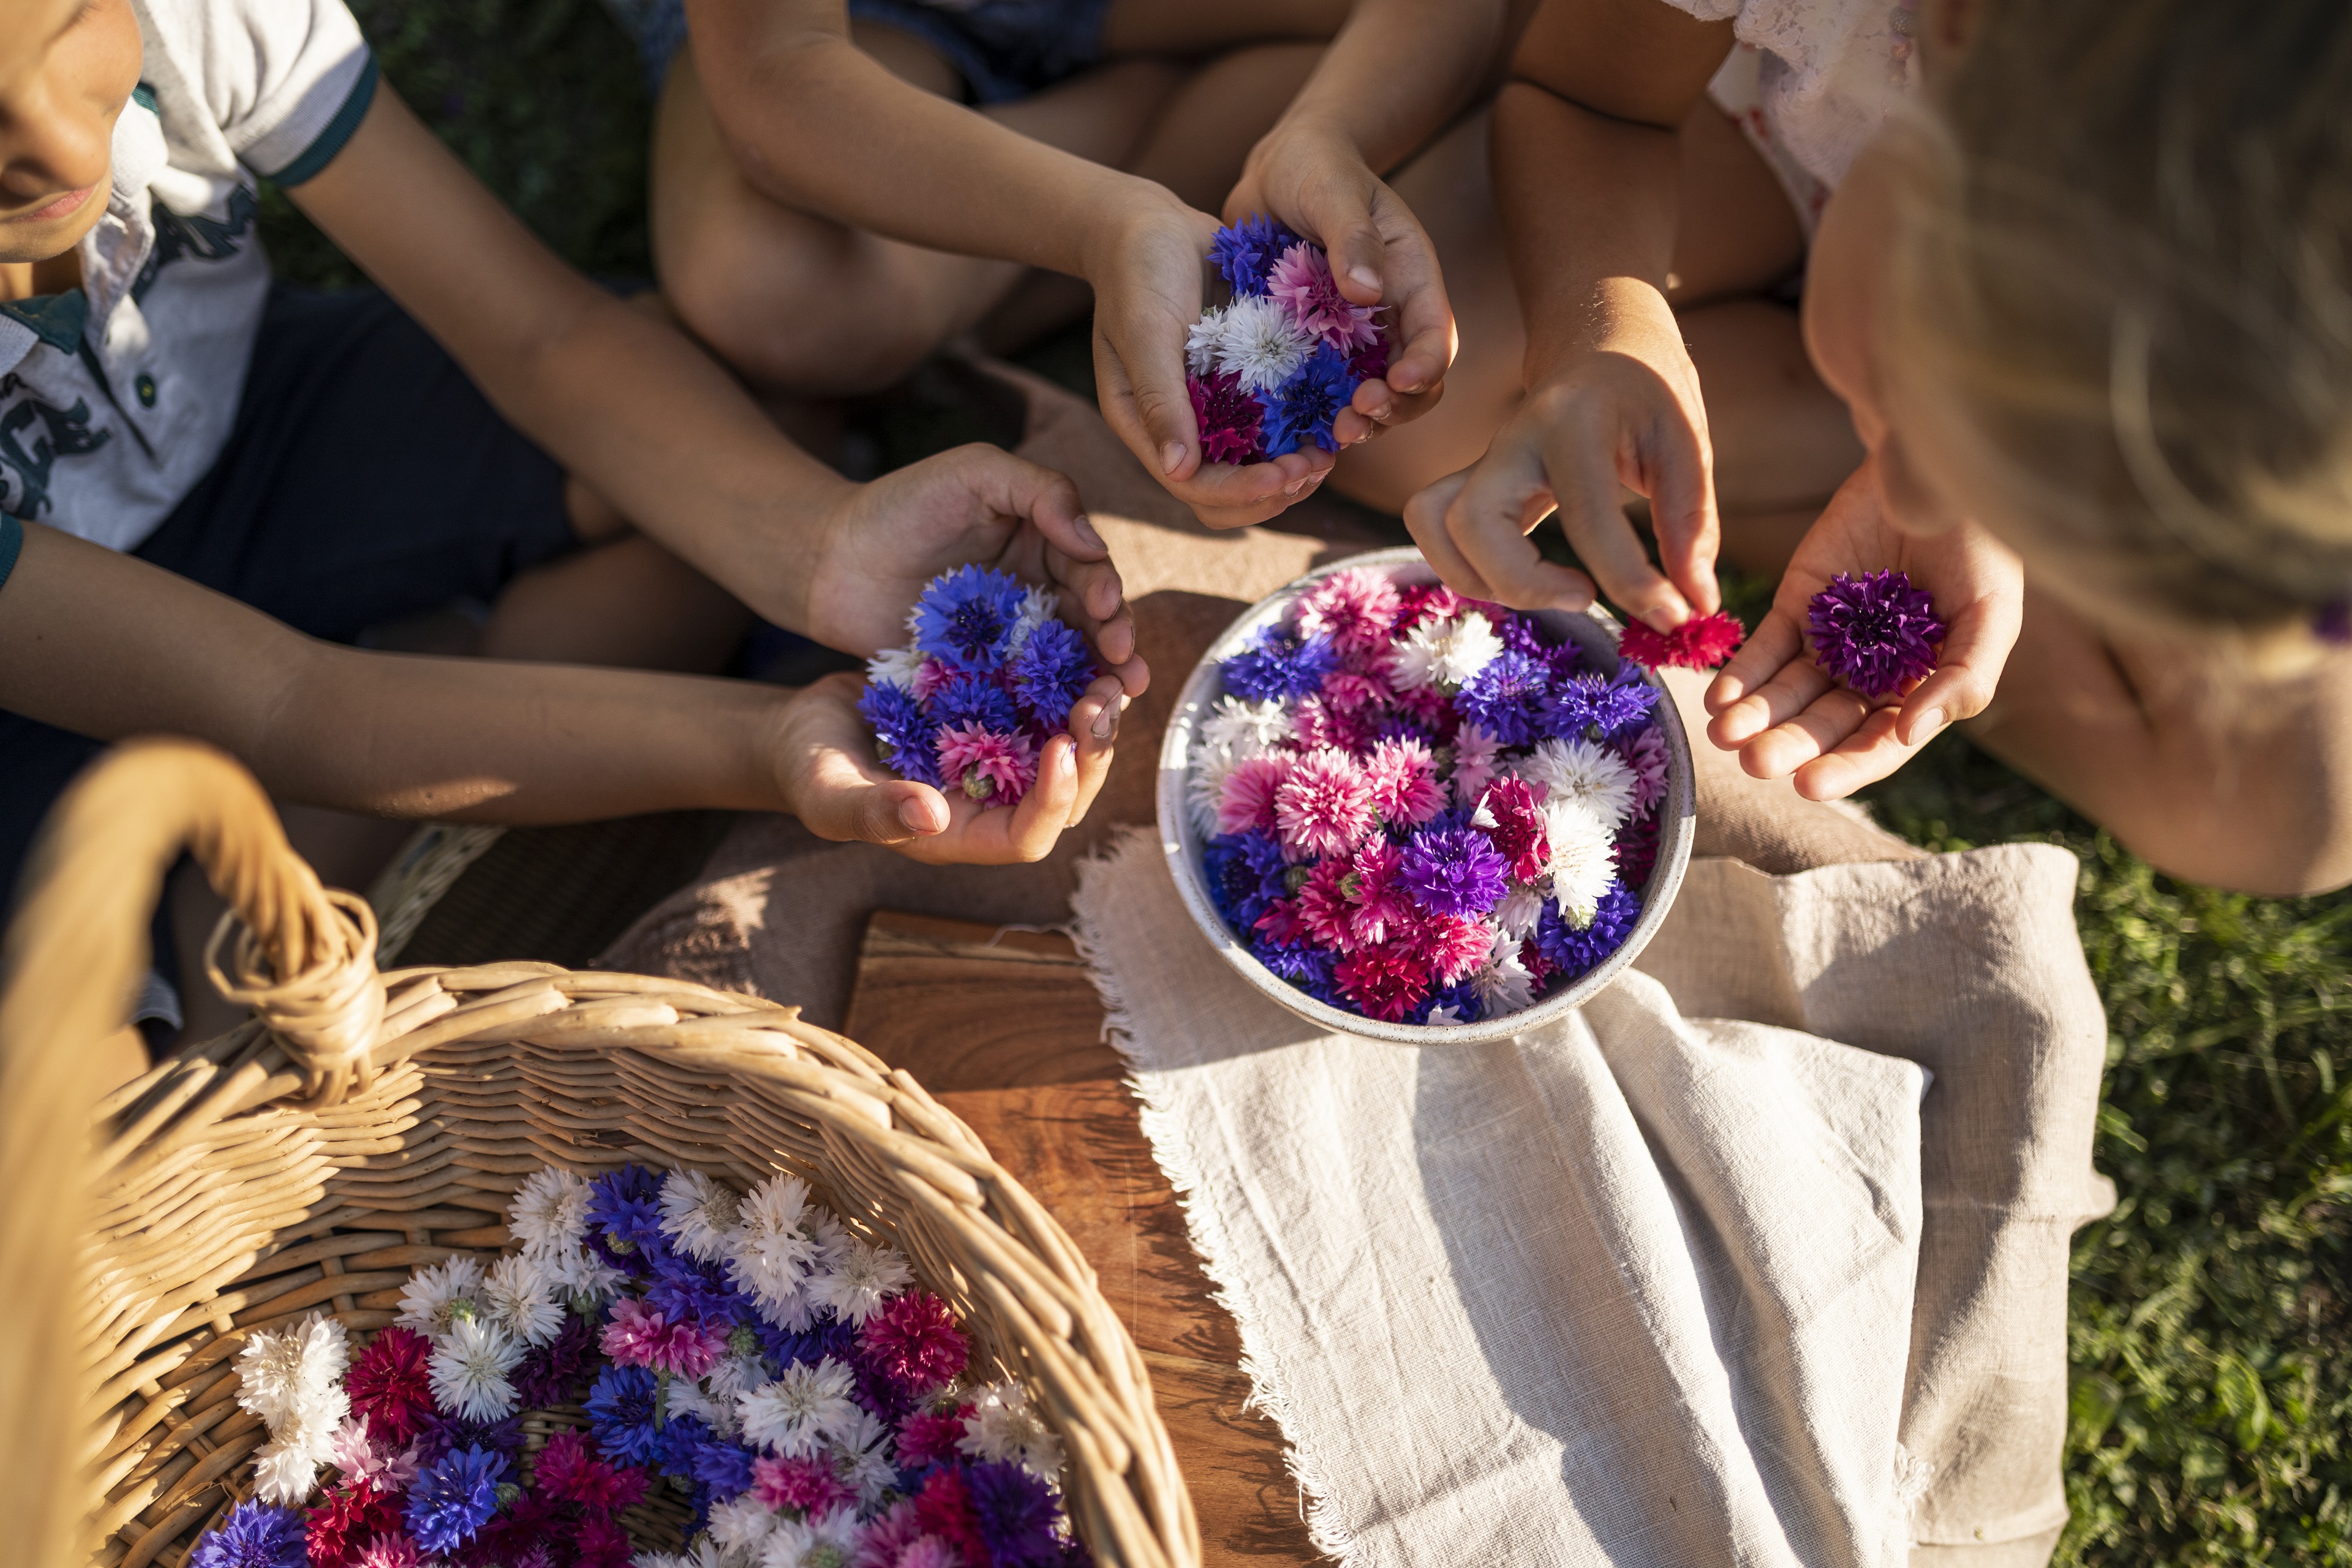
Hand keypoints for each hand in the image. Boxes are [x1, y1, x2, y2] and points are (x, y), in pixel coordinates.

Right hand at [775, 671, 1124, 863]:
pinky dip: (1069, 681)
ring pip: (1069, 750)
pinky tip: (1083, 643)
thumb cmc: (810, 767)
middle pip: (1066, 796)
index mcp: (961, 834)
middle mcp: (993, 802)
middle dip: (1091, 753)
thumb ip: (874, 811)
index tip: (1060, 746)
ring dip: (1092, 716)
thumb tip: (932, 817)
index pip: (1026, 838)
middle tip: (1104, 699)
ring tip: (1108, 674)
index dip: (1053, 800)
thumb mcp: (828, 791)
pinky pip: (1050, 706)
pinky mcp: (1000, 717)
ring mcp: (1001, 760)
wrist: (807, 724)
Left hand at [798, 444, 1147, 695]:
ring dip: (1095, 685)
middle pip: (1091, 624)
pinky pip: (1023, 696)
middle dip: (1115, 646)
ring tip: (1112, 705)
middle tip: (1128, 670)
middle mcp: (1037, 593)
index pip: (1090, 570)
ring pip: (1067, 665)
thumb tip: (1094, 543)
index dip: (1107, 592)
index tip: (1108, 611)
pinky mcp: (983, 678)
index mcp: (1045, 543)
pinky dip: (1049, 712)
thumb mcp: (975, 473)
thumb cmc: (899, 505)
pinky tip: (1067, 730)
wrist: (828, 562)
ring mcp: (1011, 640)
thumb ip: (1042, 491)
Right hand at [1087, 194, 1338, 529]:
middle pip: (1229, 493)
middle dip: (1275, 490)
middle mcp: (1183, 428)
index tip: (1284, 475)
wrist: (1155, 224)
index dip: (1241, 492)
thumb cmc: (1137, 271)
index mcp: (1148, 427)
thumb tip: (1179, 470)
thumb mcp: (1144, 330)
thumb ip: (1160, 398)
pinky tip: (1334, 417)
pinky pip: (1277, 423)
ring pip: (1259, 464)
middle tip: (1317, 466)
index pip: (1195, 487)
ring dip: (1296, 469)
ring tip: (1331, 450)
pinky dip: (1305, 429)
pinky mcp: (1246, 383)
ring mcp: (1216, 408)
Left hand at [1226, 114, 1455, 446]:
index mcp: (1412, 278)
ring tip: (1334, 434)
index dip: (1424, 366)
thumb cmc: (1315, 166)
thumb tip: (1367, 293)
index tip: (1397, 383)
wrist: (1277, 170)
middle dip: (1394, 409)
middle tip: (1357, 417)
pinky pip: (1324, 392)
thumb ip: (1352, 236)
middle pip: (1413, 383)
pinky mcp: (1316, 348)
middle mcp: (1390, 316)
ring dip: (1359, 422)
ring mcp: (1353, 337)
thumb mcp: (1333, 189)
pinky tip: (1296, 431)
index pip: (1434, 335)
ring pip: (1371, 396)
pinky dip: (1317, 415)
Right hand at [1400, 283, 1718, 627]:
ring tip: (1548, 590)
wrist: (1601, 349)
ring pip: (1434, 523)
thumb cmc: (1648, 396)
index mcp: (1574, 420)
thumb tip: (1696, 607)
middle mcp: (1512, 437)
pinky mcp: (1471, 479)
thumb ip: (1690, 524)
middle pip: (1472, 521)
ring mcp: (1482, 458)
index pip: (1587, 515)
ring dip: (1481, 579)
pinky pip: (1434, 526)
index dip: (1630, 582)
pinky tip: (1522, 578)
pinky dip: (1464, 568)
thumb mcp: (1686, 444)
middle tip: (1586, 595)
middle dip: (1523, 582)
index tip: (1671, 616)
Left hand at [1704, 456, 2022, 798]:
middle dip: (1788, 746)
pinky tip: (1718, 698)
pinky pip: (1765, 648)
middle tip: (1753, 763)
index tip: (1809, 786)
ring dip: (1755, 717)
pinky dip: (1741, 673)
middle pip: (1823, 724)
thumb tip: (1908, 733)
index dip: (1847, 768)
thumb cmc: (1983, 551)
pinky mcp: (1797, 606)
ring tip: (1724, 735)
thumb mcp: (1991, 617)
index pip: (1877, 743)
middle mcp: (1869, 677)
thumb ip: (1963, 680)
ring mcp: (1830, 643)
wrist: (1936, 475)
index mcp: (1918, 691)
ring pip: (1786, 692)